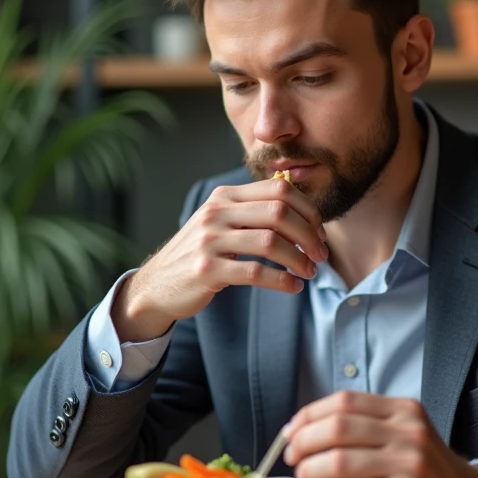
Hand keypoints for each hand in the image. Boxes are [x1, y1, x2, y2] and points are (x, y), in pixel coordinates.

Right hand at [112, 178, 328, 342]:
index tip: (319, 231)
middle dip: (309, 235)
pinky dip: (282, 281)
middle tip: (321, 255)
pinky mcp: (207, 270)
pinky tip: (293, 287)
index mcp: (225, 196)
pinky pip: (255, 272)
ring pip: (270, 242)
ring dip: (298, 259)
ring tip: (309, 272)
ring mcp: (209, 241)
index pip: (279, 189)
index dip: (308, 209)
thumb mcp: (221, 222)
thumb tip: (300, 207)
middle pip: (279, 212)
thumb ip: (252, 211)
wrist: (157, 283)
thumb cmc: (200, 253)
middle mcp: (217, 212)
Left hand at [284, 391, 477, 477]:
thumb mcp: (405, 433)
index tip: (291, 431)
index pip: (345, 401)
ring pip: (340, 460)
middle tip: (292, 457)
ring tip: (304, 477)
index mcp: (403, 410)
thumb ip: (367, 426)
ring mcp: (408, 464)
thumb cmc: (427, 469)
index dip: (310, 414)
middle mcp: (407, 432)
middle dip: (304, 441)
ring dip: (310, 470)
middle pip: (338, 427)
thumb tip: (304, 430)